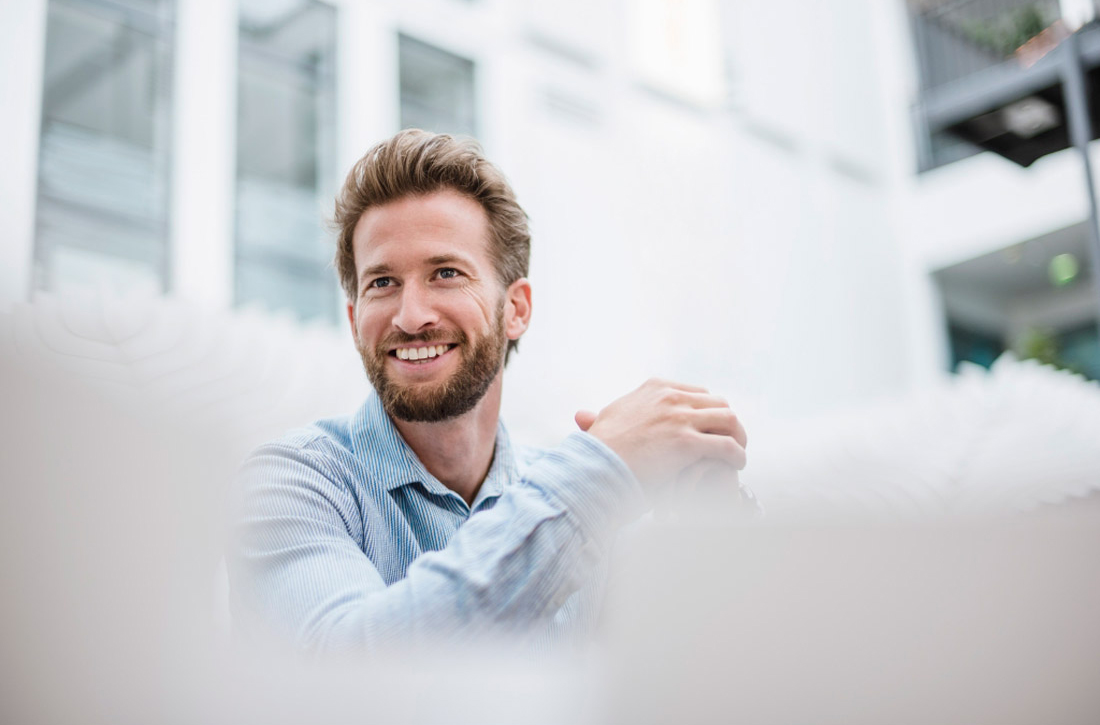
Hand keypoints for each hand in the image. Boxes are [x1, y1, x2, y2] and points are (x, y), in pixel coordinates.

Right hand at [574, 378, 746, 490]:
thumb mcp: (601, 422)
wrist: (594, 467)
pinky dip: (737, 455)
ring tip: (737, 453)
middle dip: (726, 422)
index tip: (711, 428)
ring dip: (738, 436)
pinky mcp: (687, 443)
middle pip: (718, 402)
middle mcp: (671, 397)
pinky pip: (727, 446)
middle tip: (730, 441)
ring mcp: (680, 418)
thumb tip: (583, 416)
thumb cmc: (596, 452)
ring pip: (729, 419)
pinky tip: (736, 465)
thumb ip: (602, 416)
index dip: (708, 412)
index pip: (698, 392)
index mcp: (655, 387)